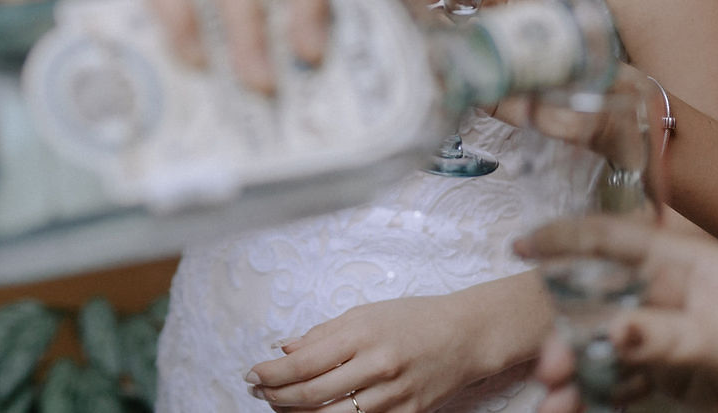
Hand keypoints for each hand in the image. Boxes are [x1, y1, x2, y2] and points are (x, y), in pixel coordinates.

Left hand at [246, 295, 486, 411]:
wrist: (465, 336)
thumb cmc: (412, 319)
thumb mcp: (364, 314)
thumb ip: (322, 333)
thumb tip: (283, 349)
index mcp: (362, 334)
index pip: (304, 363)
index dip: (272, 374)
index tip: (252, 375)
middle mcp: (377, 366)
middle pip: (313, 395)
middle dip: (277, 397)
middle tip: (258, 393)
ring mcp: (393, 395)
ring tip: (280, 407)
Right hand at [516, 217, 717, 412]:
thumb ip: (661, 335)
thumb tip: (605, 330)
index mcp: (683, 259)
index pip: (613, 238)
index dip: (564, 238)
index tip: (519, 245)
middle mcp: (671, 293)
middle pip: (599, 303)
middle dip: (566, 333)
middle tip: (548, 366)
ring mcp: (673, 336)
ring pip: (607, 349)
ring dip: (579, 373)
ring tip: (558, 400)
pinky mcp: (679, 377)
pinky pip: (627, 383)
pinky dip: (602, 395)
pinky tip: (579, 409)